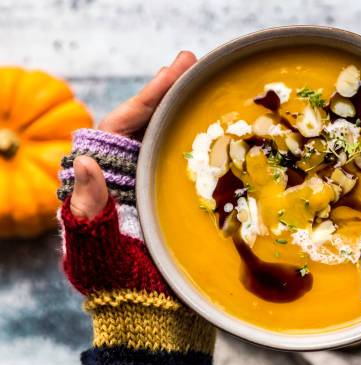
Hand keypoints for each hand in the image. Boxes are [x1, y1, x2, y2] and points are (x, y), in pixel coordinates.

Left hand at [70, 51, 196, 219]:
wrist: (106, 244)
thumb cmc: (95, 226)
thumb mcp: (88, 210)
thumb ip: (88, 192)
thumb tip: (85, 164)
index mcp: (109, 143)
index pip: (139, 109)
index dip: (160, 87)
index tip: (179, 66)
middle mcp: (129, 140)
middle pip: (155, 106)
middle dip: (174, 84)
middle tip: (194, 60)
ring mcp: (146, 150)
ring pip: (168, 119)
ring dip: (186, 100)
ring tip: (205, 77)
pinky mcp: (159, 163)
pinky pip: (177, 138)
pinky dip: (193, 124)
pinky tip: (211, 115)